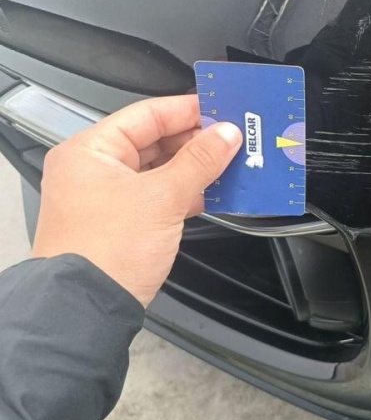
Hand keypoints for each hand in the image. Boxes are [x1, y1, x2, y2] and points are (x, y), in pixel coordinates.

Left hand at [32, 95, 241, 306]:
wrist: (88, 309)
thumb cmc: (106, 251)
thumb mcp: (162, 197)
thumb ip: (199, 161)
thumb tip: (226, 134)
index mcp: (90, 151)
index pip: (147, 114)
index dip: (188, 111)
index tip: (222, 110)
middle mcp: (93, 169)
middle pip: (154, 140)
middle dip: (196, 141)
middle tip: (233, 139)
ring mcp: (106, 197)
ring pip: (159, 169)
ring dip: (194, 168)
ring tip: (229, 164)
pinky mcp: (121, 222)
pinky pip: (159, 195)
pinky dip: (185, 192)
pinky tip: (212, 192)